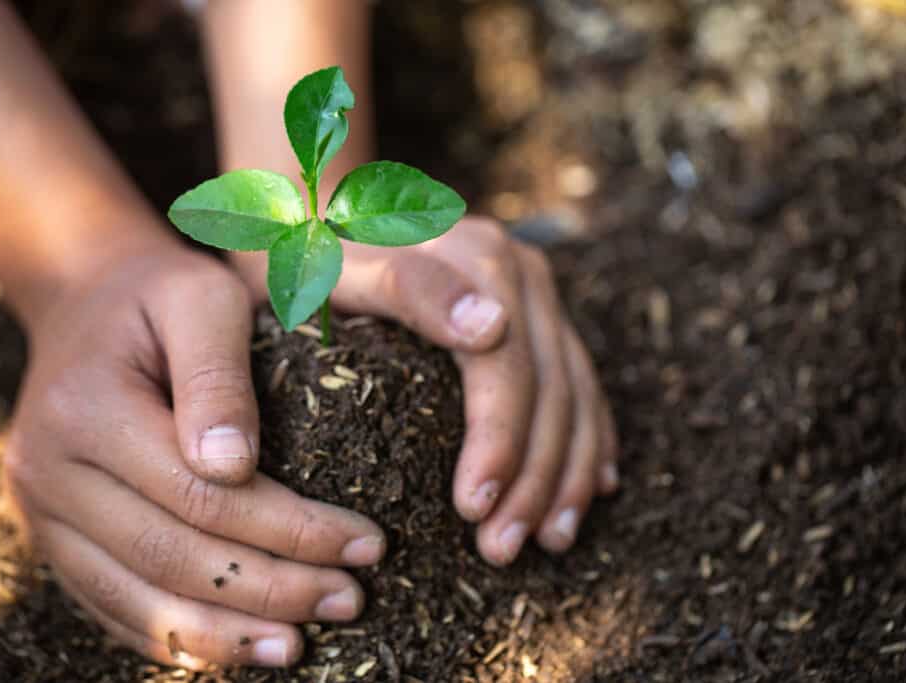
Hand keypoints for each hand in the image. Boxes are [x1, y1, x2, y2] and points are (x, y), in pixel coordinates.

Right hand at [4, 242, 385, 668]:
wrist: (84, 300)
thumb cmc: (161, 294)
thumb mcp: (200, 298)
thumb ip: (217, 375)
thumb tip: (235, 467)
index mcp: (86, 409)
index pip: (202, 495)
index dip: (290, 530)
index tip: (366, 545)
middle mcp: (49, 471)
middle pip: (172, 556)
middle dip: (271, 588)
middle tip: (350, 599)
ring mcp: (41, 513)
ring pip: (138, 598)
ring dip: (226, 633)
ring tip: (300, 643)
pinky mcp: (50, 538)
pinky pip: (111, 605)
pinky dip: (177, 636)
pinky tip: (236, 648)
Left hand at [232, 216, 618, 565]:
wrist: (325, 215)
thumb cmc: (313, 254)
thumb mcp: (338, 265)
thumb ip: (410, 289)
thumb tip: (492, 329)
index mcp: (478, 259)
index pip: (504, 368)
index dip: (500, 443)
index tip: (475, 510)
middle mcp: (521, 273)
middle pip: (548, 387)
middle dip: (533, 477)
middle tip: (502, 548)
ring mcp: (539, 294)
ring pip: (576, 392)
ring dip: (568, 473)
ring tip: (549, 542)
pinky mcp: (544, 315)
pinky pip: (584, 383)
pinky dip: (591, 440)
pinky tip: (591, 492)